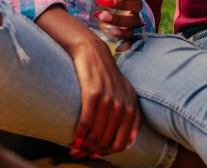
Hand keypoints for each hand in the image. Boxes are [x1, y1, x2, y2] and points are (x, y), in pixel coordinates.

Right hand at [68, 36, 141, 159]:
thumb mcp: (128, 94)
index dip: (107, 153)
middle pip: (106, 142)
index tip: (96, 152)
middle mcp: (121, 107)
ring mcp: (108, 101)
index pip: (121, 144)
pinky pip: (85, 123)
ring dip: (84, 145)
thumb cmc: (109, 76)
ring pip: (95, 136)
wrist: (94, 53)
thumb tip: (130, 144)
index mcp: (131, 109)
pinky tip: (73, 138)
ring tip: (77, 146)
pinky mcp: (92, 95)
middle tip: (83, 151)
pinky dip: (78, 134)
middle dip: (93, 151)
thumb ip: (133, 117)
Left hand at [94, 0, 146, 40]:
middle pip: (137, 5)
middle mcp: (135, 6)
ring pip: (132, 21)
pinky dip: (121, 33)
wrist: (102, 15)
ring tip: (101, 16)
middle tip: (105, 2)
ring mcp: (132, 20)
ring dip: (117, 19)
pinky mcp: (128, 32)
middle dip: (122, 4)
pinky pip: (129, 34)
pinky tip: (110, 30)